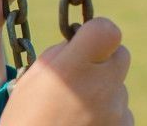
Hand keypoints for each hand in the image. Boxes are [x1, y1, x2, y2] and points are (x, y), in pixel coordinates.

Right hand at [1, 18, 132, 125]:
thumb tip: (79, 44)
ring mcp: (116, 111)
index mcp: (73, 68)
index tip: (86, 42)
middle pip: (121, 55)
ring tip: (73, 114)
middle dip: (104, 62)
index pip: (108, 30)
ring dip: (103, 94)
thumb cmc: (24, 122)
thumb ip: (59, 56)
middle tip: (81, 77)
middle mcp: (101, 87)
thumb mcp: (31, 81)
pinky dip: (107, 118)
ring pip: (119, 88)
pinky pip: (122, 114)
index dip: (97, 32)